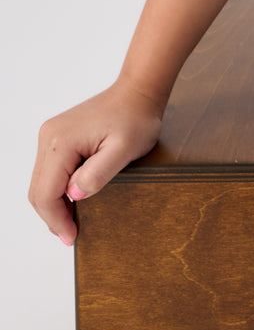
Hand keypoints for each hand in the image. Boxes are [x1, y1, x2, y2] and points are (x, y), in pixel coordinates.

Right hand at [29, 83, 162, 245]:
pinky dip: (57, 189)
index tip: (71, 238)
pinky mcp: (58, 135)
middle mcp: (49, 136)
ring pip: (41, 182)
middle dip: (53, 216)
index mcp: (60, 142)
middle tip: (71, 235)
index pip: (45, 193)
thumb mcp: (124, 149)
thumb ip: (98, 173)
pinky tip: (73, 198)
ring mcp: (51, 134)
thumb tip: (74, 195)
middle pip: (38, 190)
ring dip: (54, 204)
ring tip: (72, 221)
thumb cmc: (136, 118)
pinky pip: (50, 170)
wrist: (138, 92)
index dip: (56, 220)